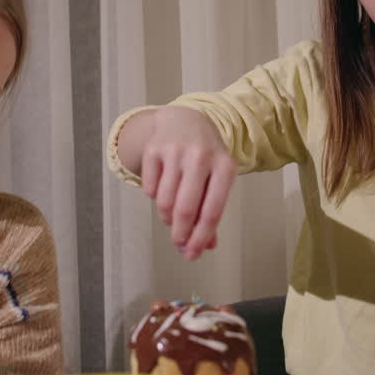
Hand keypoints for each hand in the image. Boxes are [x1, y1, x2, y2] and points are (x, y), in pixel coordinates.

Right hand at [136, 107, 236, 260]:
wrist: (185, 120)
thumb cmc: (205, 158)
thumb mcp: (217, 179)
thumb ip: (211, 212)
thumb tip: (205, 246)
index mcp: (224, 166)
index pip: (212, 211)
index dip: (201, 237)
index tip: (193, 254)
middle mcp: (200, 156)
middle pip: (185, 209)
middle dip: (180, 233)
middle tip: (178, 243)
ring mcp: (175, 150)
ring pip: (164, 201)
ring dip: (167, 217)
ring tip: (173, 214)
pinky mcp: (153, 149)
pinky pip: (149, 189)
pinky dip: (155, 197)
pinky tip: (163, 188)